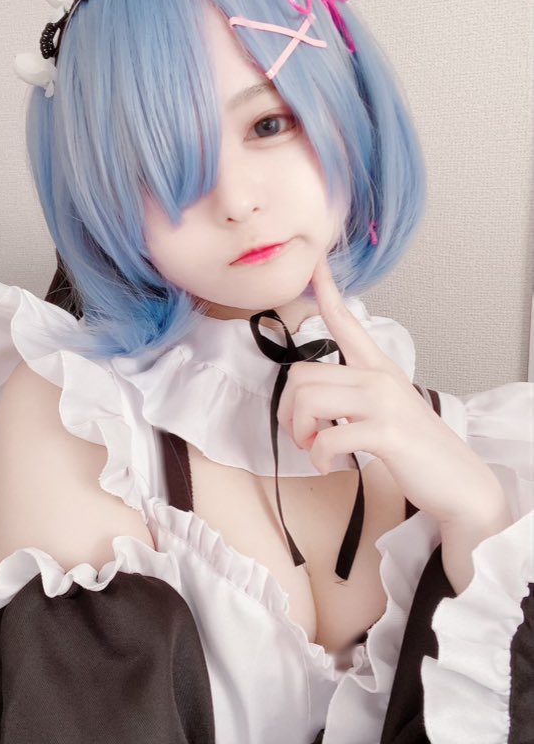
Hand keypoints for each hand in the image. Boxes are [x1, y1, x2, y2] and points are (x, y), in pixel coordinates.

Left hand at [276, 255, 505, 525]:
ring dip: (299, 433)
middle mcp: (379, 376)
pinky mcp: (385, 432)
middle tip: (303, 435)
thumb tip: (310, 397)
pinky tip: (329, 462)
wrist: (457, 479)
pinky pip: (328, 437)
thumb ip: (353, 392)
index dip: (325, 291)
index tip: (314, 263)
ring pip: (307, 400)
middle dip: (287, 412)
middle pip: (301, 375)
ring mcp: (382, 402)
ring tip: (315, 447)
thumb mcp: (385, 406)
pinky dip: (318, 456)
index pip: (345, 321)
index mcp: (377, 367)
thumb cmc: (414, 445)